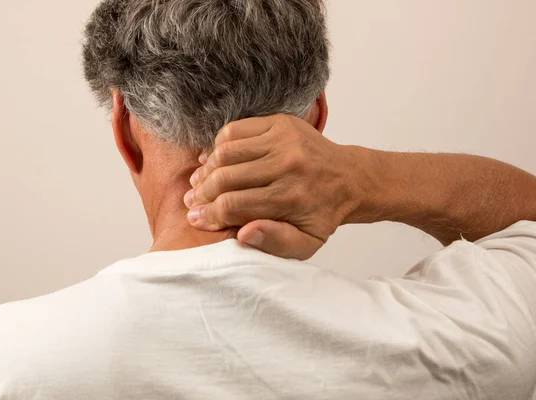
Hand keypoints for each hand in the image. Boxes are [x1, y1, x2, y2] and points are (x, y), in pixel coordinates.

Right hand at [183, 114, 374, 259]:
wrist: (349, 179)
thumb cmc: (322, 214)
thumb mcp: (306, 243)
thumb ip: (275, 243)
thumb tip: (242, 234)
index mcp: (292, 198)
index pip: (234, 205)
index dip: (209, 214)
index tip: (196, 218)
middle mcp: (287, 166)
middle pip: (225, 177)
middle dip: (202, 193)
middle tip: (192, 201)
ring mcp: (283, 140)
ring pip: (226, 152)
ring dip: (207, 169)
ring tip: (200, 182)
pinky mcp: (280, 123)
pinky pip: (235, 130)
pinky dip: (219, 145)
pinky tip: (215, 160)